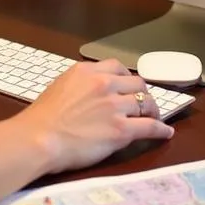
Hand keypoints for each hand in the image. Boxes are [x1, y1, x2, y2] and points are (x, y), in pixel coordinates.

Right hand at [18, 58, 173, 172]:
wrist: (39, 138)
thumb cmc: (42, 118)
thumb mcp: (60, 87)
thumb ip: (80, 85)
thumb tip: (91, 93)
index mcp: (86, 72)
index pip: (117, 67)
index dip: (127, 78)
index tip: (128, 87)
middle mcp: (103, 84)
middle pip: (137, 84)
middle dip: (143, 94)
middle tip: (144, 104)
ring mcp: (114, 106)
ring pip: (147, 103)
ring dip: (153, 111)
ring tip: (155, 118)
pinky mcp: (121, 130)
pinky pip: (150, 126)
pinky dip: (161, 129)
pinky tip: (165, 132)